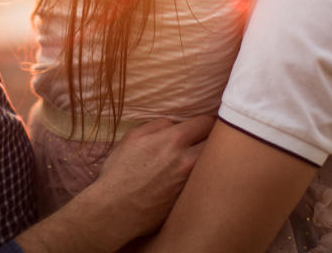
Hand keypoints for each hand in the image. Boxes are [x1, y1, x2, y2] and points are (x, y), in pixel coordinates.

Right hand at [15, 115, 214, 252]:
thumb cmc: (119, 172)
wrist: (115, 209)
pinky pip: (204, 183)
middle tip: (207, 141)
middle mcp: (188, 159)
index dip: (205, 122)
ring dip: (210, 159)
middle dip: (213, 139)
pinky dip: (202, 178)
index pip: (206, 122)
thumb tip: (174, 123)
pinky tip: (196, 179)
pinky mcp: (189, 199)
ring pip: (213, 163)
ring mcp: (191, 181)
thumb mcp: (132, 138)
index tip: (204, 125)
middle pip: (216, 142)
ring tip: (204, 159)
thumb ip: (157, 126)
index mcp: (173, 139)